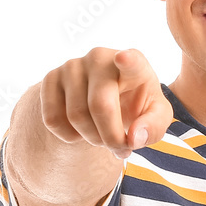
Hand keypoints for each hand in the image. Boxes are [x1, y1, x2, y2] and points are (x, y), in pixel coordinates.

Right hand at [40, 47, 172, 159]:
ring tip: (103, 135)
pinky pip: (53, 119)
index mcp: (134, 63)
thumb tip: (134, 138)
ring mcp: (72, 65)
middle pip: (100, 106)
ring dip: (92, 139)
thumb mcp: (155, 117)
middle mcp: (100, 57)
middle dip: (111, 137)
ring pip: (76, 116)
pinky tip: (81, 129)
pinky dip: (69, 136)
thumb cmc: (137, 106)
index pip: (131, 61)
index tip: (124, 58)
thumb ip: (152, 127)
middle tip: (120, 147)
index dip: (128, 61)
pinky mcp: (50, 78)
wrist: (107, 100)